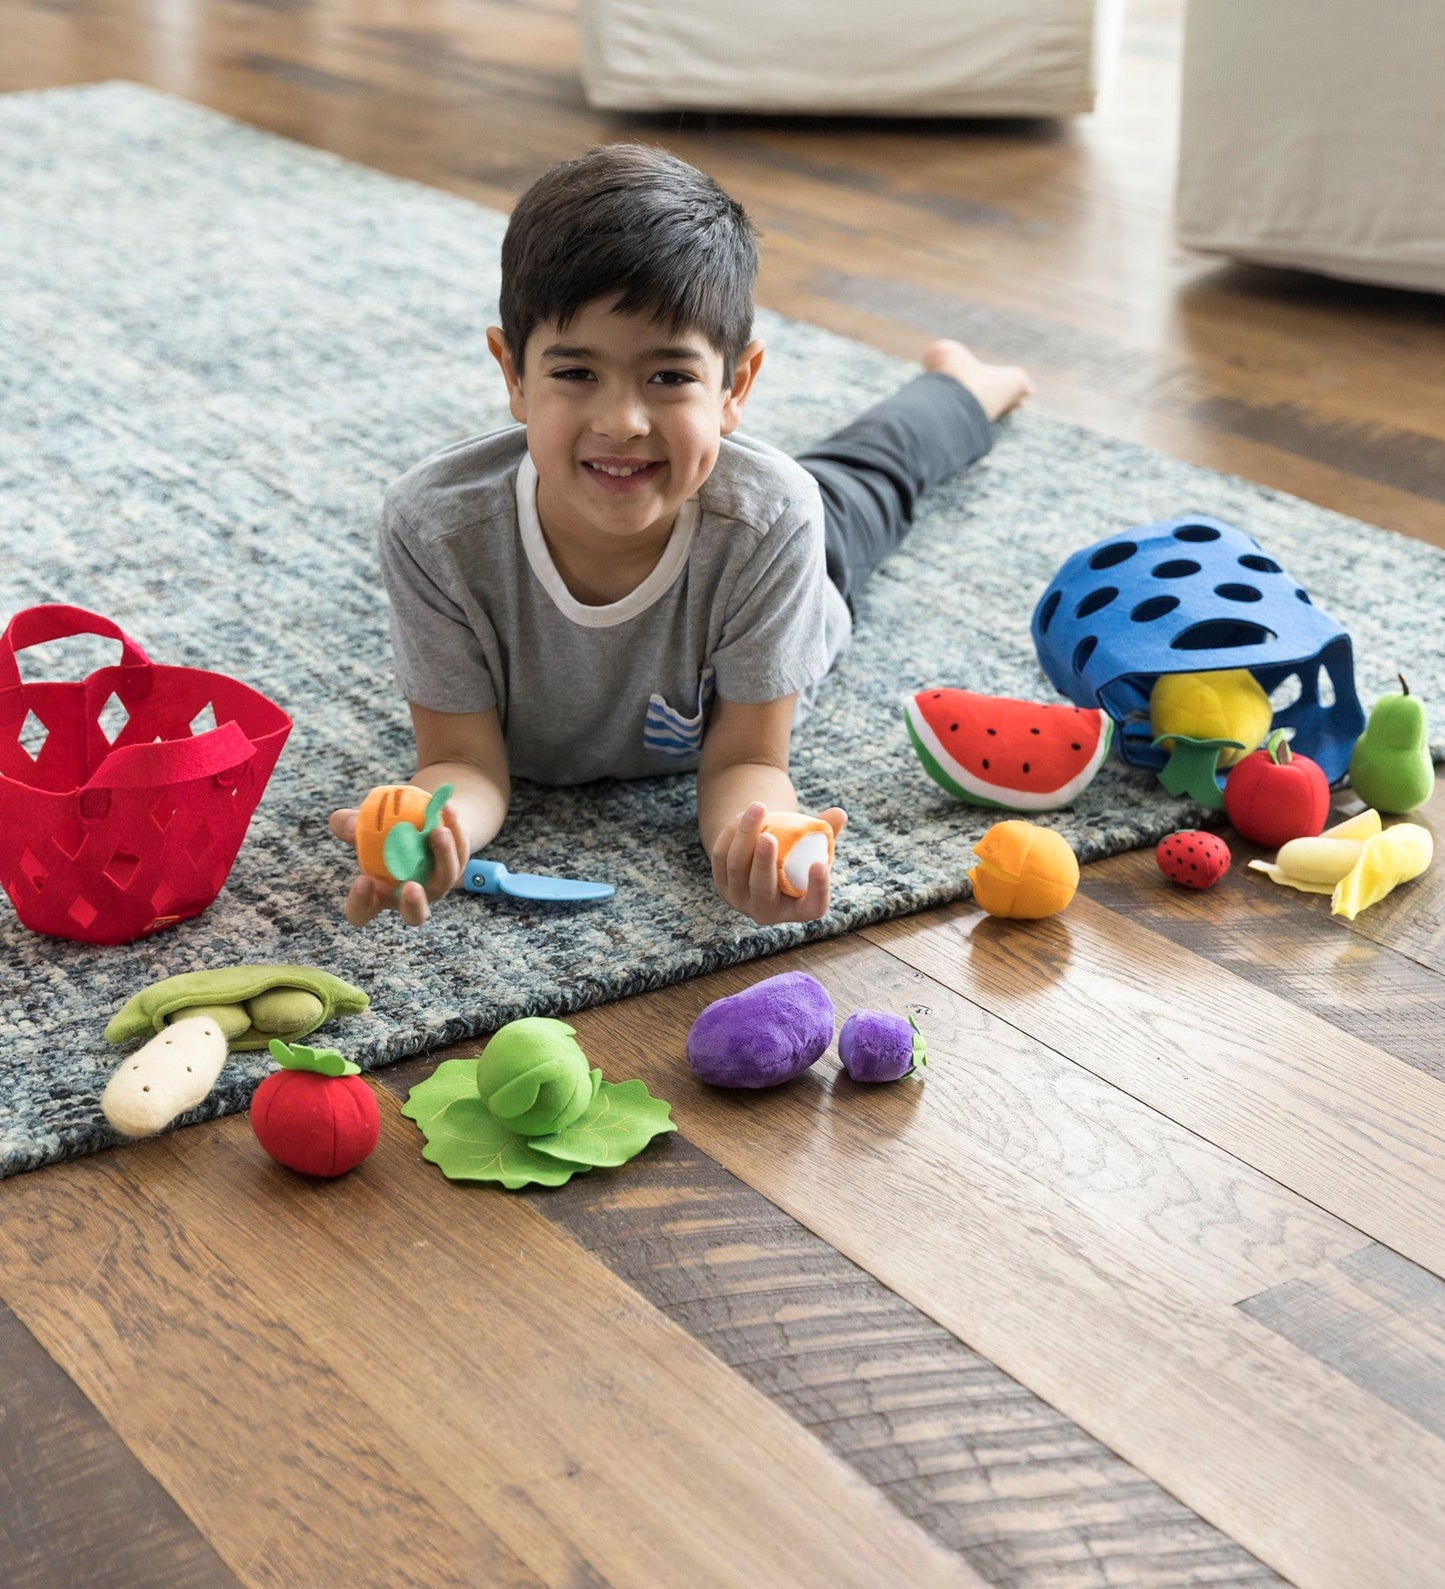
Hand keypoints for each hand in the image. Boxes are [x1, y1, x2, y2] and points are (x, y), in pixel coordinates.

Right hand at [328, 797, 468, 926]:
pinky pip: (460, 849)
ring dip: (443, 854)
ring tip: (437, 830)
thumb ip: (351, 827)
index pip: (363, 913)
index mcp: (379, 896)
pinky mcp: (458, 865)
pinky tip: (447, 808)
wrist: (419, 822)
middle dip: (414, 903)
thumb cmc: (383, 836)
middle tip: (410, 885)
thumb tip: (343, 822)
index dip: (360, 904)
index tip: (362, 881)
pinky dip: (455, 828)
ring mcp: (438, 885)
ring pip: (447, 876)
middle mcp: (410, 898)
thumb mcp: (364, 831)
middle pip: (415, 916)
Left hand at [711, 802, 846, 924]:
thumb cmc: (797, 859)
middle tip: (769, 836)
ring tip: (758, 808)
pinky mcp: (722, 885)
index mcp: (800, 910)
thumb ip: (827, 833)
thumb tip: (838, 814)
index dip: (818, 888)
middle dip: (763, 862)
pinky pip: (721, 857)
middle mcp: (767, 912)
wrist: (761, 866)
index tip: (820, 864)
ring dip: (744, 836)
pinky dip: (731, 833)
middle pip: (763, 889)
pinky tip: (742, 815)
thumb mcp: (813, 848)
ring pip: (736, 868)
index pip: (814, 906)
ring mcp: (741, 900)